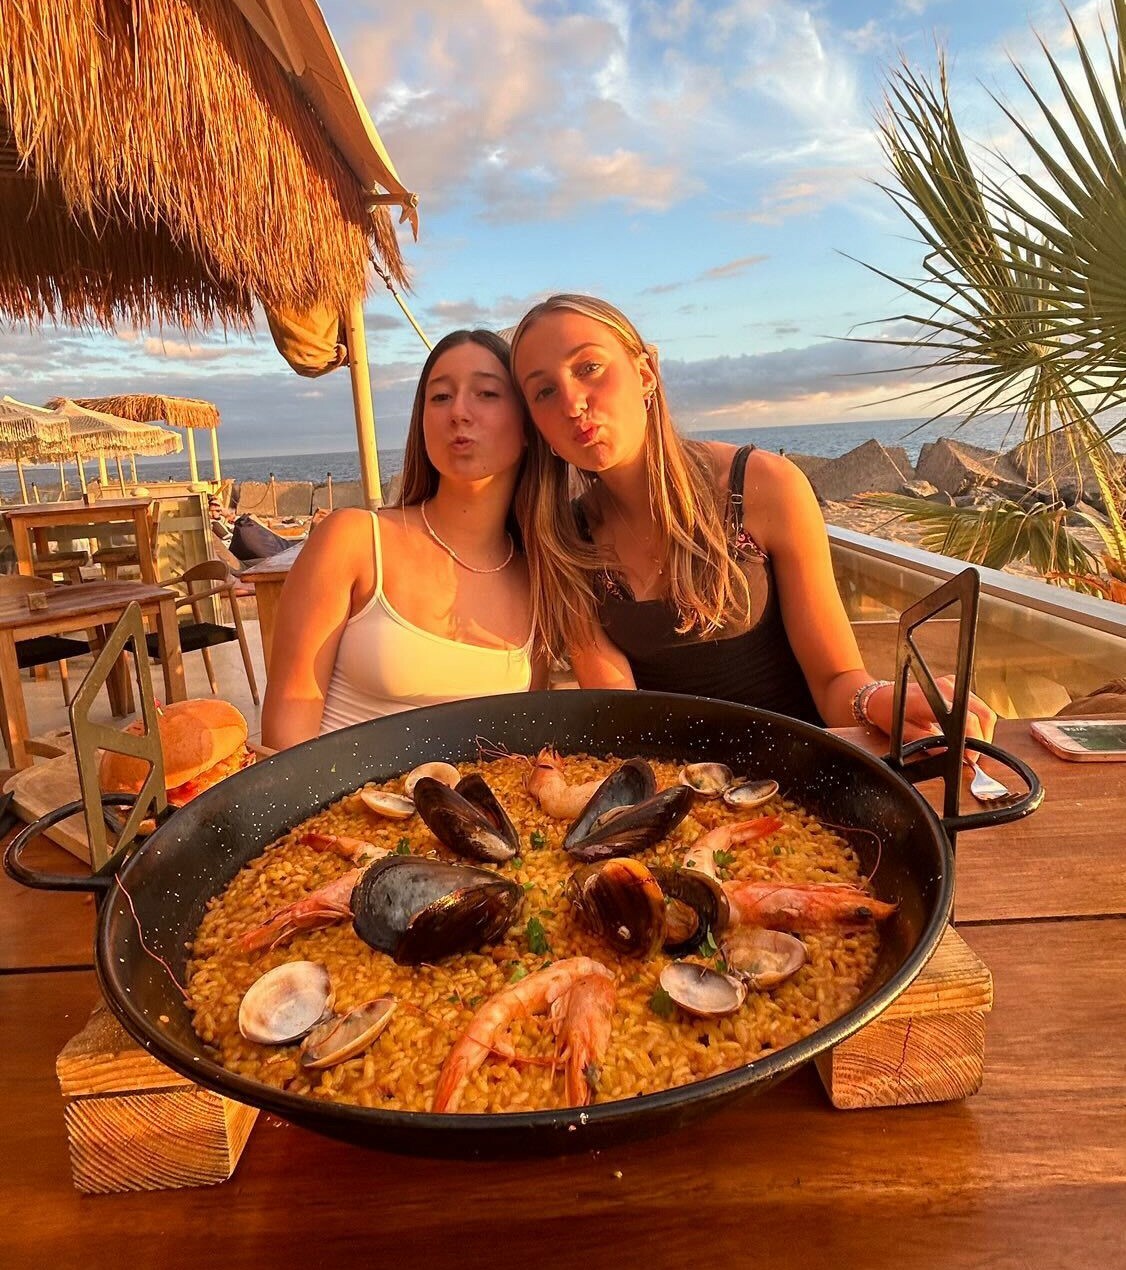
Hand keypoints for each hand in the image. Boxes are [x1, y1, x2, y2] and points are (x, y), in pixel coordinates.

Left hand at [865, 674, 996, 745]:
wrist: (880, 695)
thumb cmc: (889, 713)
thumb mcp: (907, 734)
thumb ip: (930, 746)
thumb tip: (952, 757)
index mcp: (932, 700)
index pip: (967, 719)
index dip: (974, 740)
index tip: (971, 756)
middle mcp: (945, 687)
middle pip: (982, 713)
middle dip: (982, 737)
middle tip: (972, 755)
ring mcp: (951, 683)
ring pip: (982, 709)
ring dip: (981, 729)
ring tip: (968, 745)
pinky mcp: (954, 684)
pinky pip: (975, 704)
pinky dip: (976, 720)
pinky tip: (965, 731)